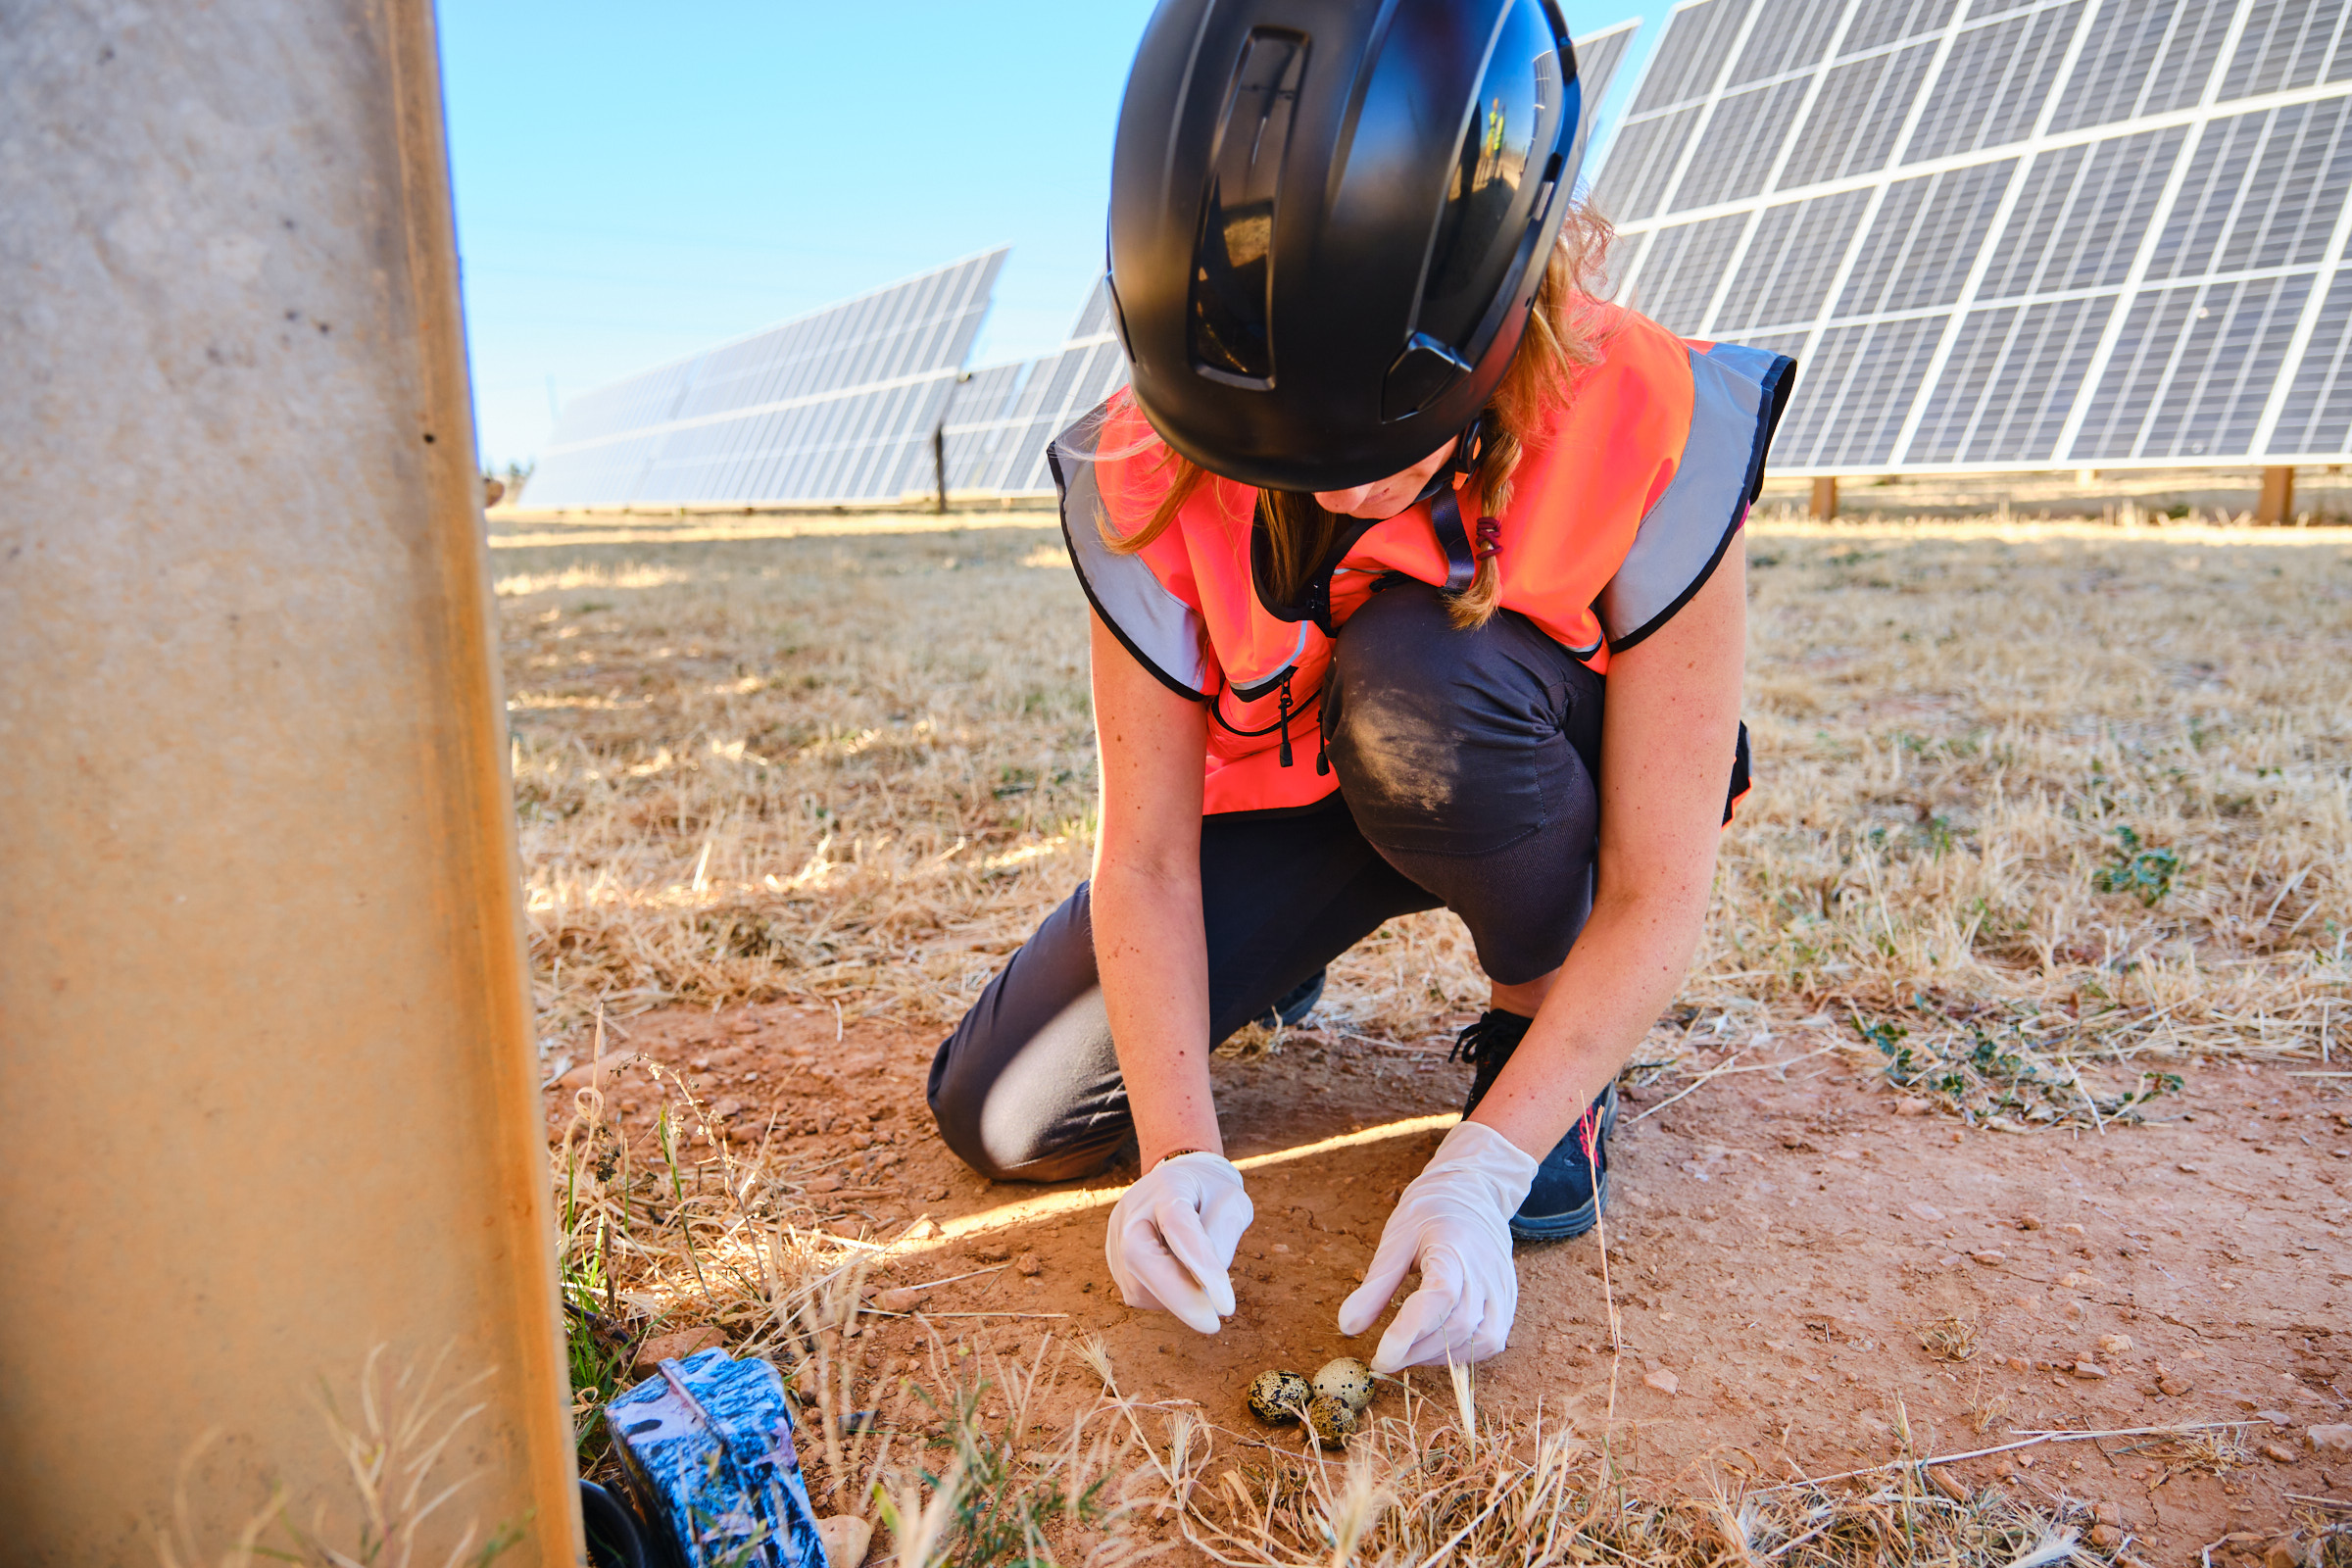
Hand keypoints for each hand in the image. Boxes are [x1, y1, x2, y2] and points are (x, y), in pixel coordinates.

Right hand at [1104, 1151, 1252, 1332]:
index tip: (1226, 1305)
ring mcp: (1116, 1235)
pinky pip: (1137, 1292)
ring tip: (1202, 1281)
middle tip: (1212, 1323)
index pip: (1180, 1228)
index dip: (1202, 1268)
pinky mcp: (1114, 1259)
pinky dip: (1164, 1297)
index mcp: (1167, 1187)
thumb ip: (1223, 1236)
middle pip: (1139, 1256)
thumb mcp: (1232, 1202)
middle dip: (1176, 1296)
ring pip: (1138, 1283)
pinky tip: (1181, 1279)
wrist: (1179, 1178)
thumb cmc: (1210, 1193)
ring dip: (1175, 1297)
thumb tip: (1207, 1285)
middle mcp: (1132, 1210)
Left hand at [1336, 1121, 1535, 1371]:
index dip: (1410, 1331)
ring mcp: (1502, 1288)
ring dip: (1439, 1356)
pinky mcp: (1508, 1302)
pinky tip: (1434, 1348)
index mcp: (1454, 1247)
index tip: (1381, 1355)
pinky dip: (1461, 1353)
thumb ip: (1376, 1285)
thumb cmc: (1430, 1213)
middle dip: (1417, 1350)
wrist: (1472, 1192)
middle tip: (1383, 1358)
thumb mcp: (1396, 1239)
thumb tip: (1348, 1326)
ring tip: (1406, 1352)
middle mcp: (1486, 1271)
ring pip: (1479, 1340)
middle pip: (1458, 1325)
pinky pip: (1490, 1341)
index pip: (1438, 1297)